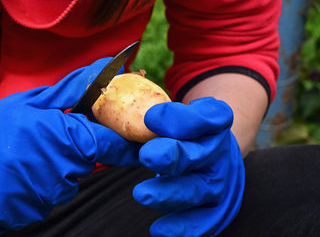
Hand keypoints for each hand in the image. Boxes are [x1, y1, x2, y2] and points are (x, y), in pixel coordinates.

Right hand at [0, 58, 139, 234]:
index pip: (111, 147)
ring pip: (61, 190)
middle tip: (38, 146)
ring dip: (48, 178)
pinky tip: (9, 180)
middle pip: (82, 170)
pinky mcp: (18, 218)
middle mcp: (57, 172)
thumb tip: (106, 69)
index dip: (124, 147)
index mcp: (65, 139)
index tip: (134, 148)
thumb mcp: (35, 102)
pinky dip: (28, 195)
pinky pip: (39, 207)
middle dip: (69, 158)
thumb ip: (76, 90)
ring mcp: (38, 199)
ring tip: (19, 162)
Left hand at [133, 97, 244, 236]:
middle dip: (174, 156)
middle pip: (198, 154)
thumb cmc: (186, 134)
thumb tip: (121, 131)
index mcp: (213, 120)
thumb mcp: (170, 120)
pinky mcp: (219, 209)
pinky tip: (159, 230)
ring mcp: (220, 181)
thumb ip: (145, 126)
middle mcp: (219, 150)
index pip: (205, 116)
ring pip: (199, 190)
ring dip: (171, 194)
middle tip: (147, 155)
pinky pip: (205, 222)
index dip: (180, 118)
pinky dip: (184, 228)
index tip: (152, 117)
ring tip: (142, 194)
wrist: (216, 153)